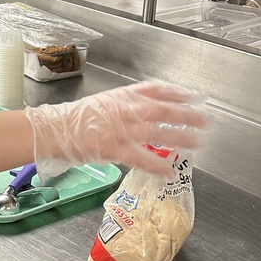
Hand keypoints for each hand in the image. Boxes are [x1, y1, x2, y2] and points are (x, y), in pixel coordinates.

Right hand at [25, 81, 207, 178]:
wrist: (55, 129)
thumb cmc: (76, 118)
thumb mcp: (104, 102)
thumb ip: (126, 105)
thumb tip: (148, 112)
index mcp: (122, 95)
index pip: (156, 89)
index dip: (177, 92)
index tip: (194, 96)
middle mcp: (125, 109)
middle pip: (164, 109)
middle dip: (187, 114)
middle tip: (206, 119)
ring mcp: (121, 129)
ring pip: (158, 131)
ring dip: (181, 137)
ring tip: (198, 142)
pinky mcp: (115, 148)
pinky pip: (142, 158)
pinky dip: (158, 166)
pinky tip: (170, 171)